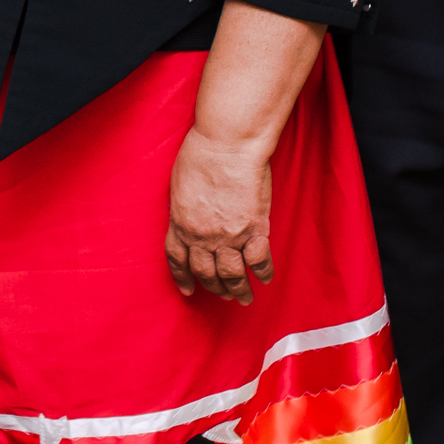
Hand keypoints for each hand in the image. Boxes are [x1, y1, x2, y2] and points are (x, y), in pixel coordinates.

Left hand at [164, 128, 277, 302]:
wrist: (227, 144)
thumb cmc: (201, 154)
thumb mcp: (179, 185)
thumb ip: (183, 208)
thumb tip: (187, 218)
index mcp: (180, 223)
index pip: (178, 259)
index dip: (183, 278)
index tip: (188, 290)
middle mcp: (202, 236)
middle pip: (205, 272)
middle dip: (214, 287)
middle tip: (223, 295)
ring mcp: (228, 236)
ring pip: (231, 275)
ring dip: (238, 291)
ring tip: (243, 299)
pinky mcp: (254, 230)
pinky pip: (259, 261)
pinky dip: (263, 273)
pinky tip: (264, 279)